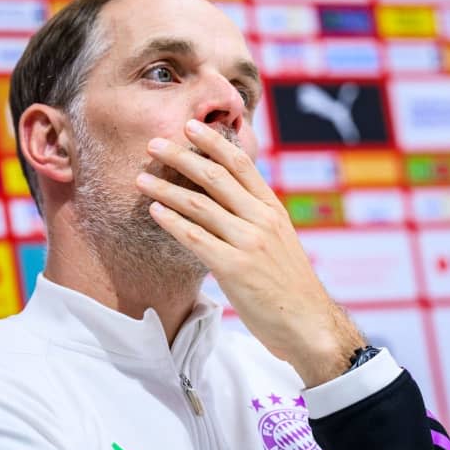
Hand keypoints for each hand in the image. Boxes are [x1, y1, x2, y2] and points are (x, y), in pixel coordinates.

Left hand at [135, 119, 364, 387]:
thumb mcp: (279, 239)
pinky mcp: (234, 268)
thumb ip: (254, 216)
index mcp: (272, 209)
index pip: (241, 164)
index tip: (190, 126)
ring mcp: (248, 243)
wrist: (308, 323)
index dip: (213, 142)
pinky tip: (154, 211)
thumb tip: (224, 197)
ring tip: (141, 178)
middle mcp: (261, 220)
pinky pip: (196, 238)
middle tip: (154, 142)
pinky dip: (172, 222)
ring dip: (166, 189)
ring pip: (199, 205)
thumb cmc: (288, 283)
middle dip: (182, 157)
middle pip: (216, 177)